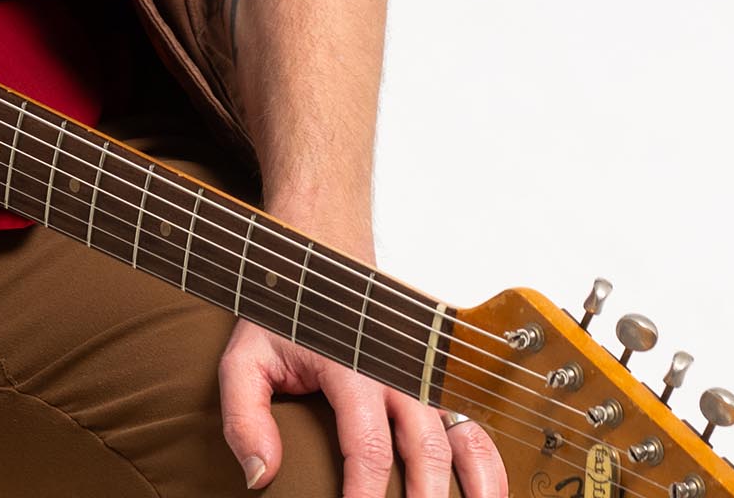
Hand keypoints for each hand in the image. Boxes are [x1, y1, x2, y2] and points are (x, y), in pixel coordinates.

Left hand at [219, 318, 506, 496]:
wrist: (318, 258)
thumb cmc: (285, 313)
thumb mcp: (246, 357)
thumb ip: (244, 414)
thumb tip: (260, 474)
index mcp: (351, 365)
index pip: (369, 444)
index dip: (366, 494)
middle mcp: (396, 370)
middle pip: (426, 450)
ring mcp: (422, 374)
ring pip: (462, 436)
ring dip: (474, 485)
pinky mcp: (434, 378)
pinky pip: (472, 422)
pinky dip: (487, 462)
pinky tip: (489, 494)